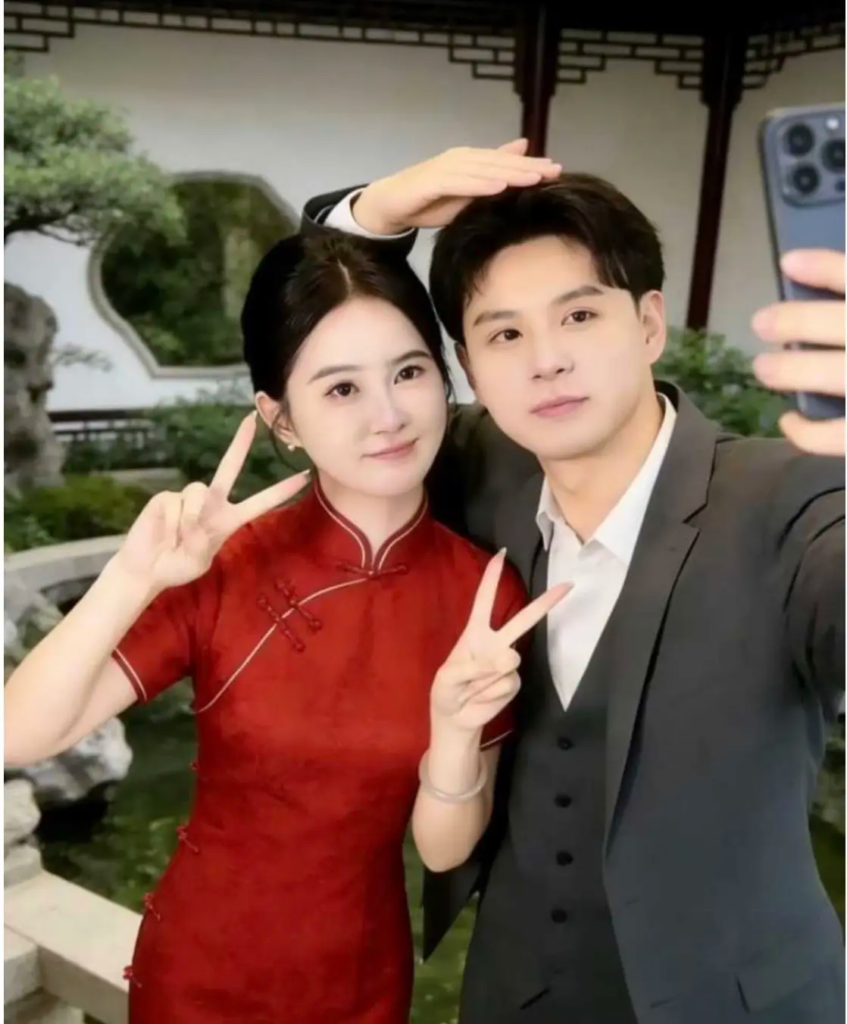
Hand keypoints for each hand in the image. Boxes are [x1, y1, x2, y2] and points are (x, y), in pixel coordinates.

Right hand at [113, 413, 309, 592]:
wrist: (146, 568)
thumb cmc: (178, 565)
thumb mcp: (200, 560)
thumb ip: (204, 542)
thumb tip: (197, 518)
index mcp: (228, 519)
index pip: (260, 502)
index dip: (281, 490)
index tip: (303, 476)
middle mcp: (211, 503)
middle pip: (228, 467)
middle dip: (240, 443)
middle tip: (252, 418)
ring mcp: (188, 497)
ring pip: (198, 494)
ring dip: (190, 519)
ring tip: (178, 539)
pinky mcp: (166, 497)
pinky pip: (176, 502)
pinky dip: (172, 522)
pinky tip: (164, 532)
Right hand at [353, 139, 561, 234]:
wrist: (391, 204)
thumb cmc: (429, 202)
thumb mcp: (465, 195)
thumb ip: (488, 183)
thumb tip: (517, 170)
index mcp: (471, 161)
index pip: (505, 163)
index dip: (531, 165)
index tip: (557, 171)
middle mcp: (461, 159)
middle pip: (499, 163)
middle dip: (528, 167)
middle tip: (555, 172)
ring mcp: (446, 168)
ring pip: (484, 170)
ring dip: (510, 174)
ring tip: (535, 179)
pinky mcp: (432, 181)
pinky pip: (459, 182)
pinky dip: (479, 184)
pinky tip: (499, 188)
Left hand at [430, 550, 570, 733]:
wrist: (455, 719)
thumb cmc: (445, 691)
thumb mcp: (448, 677)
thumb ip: (473, 666)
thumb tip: (506, 661)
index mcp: (474, 633)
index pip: (484, 600)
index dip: (491, 578)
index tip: (501, 554)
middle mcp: (494, 643)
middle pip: (522, 620)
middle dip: (545, 603)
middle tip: (567, 586)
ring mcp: (506, 663)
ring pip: (509, 659)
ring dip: (485, 678)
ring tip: (471, 689)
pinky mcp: (512, 682)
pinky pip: (508, 682)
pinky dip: (491, 693)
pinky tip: (481, 697)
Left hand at [752, 249, 844, 455]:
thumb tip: (842, 285)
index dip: (828, 268)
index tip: (789, 262)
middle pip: (845, 324)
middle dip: (798, 321)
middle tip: (762, 322)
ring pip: (837, 376)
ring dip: (793, 369)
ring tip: (763, 366)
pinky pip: (841, 436)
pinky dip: (808, 432)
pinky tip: (789, 419)